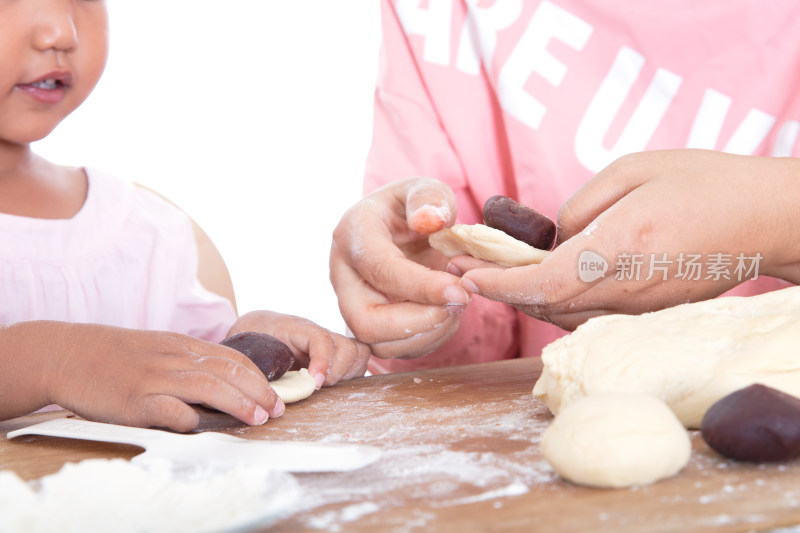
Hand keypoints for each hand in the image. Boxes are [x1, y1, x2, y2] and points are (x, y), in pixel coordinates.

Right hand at [0, 321, 283, 431]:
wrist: (65, 353)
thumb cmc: (113, 355)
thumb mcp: (157, 348)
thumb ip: (188, 362)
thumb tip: (222, 385)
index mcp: (181, 344)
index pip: (232, 357)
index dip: (259, 377)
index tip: (274, 395)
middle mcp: (172, 358)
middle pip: (228, 371)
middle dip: (259, 391)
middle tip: (276, 410)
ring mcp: (153, 378)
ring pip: (208, 386)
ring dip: (238, 403)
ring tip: (257, 419)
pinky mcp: (133, 399)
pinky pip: (169, 409)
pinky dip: (189, 417)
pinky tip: (201, 426)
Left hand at [228, 311, 371, 386]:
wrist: (258, 328)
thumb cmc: (251, 338)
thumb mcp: (247, 349)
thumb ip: (257, 366)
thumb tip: (266, 392)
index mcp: (296, 328)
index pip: (320, 338)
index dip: (322, 361)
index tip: (315, 383)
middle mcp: (319, 333)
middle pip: (348, 347)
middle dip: (338, 371)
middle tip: (317, 386)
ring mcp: (330, 343)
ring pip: (358, 353)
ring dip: (347, 374)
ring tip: (326, 386)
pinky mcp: (336, 355)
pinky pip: (358, 362)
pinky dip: (352, 375)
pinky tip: (334, 386)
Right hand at [329, 177, 470, 358]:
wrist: (405, 228)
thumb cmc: (416, 207)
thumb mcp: (426, 188)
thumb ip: (429, 198)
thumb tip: (429, 220)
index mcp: (352, 233)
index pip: (379, 269)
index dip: (420, 286)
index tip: (458, 290)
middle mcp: (344, 275)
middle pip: (366, 322)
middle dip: (419, 322)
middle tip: (459, 302)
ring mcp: (353, 304)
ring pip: (380, 344)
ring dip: (429, 333)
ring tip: (458, 304)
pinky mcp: (369, 326)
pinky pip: (395, 349)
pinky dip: (429, 339)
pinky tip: (448, 313)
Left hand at [456, 150, 799, 329]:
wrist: (763, 219)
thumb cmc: (700, 183)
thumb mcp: (633, 171)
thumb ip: (581, 207)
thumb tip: (553, 241)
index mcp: (620, 246)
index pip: (542, 283)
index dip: (498, 286)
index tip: (466, 276)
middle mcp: (626, 287)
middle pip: (545, 305)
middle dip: (500, 292)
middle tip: (467, 270)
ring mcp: (639, 308)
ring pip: (564, 315)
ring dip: (525, 299)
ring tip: (494, 274)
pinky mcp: (648, 313)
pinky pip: (589, 315)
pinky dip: (556, 302)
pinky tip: (541, 282)